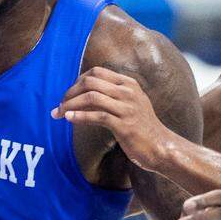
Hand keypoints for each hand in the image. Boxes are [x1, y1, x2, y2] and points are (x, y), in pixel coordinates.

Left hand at [51, 66, 170, 169]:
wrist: (161, 147)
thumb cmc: (142, 127)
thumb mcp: (130, 104)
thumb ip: (111, 95)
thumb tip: (82, 95)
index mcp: (128, 83)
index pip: (97, 72)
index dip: (78, 81)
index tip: (68, 94)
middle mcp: (128, 92)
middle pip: (90, 82)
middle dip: (70, 92)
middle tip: (59, 105)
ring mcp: (127, 108)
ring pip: (91, 97)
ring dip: (70, 105)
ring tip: (59, 113)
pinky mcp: (125, 125)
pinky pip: (97, 116)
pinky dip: (80, 116)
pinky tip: (69, 118)